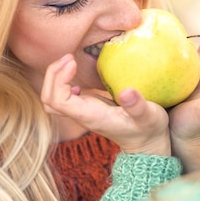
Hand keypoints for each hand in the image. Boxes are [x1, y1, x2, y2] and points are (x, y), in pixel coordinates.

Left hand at [41, 54, 170, 154]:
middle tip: (69, 57)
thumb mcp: (150, 116)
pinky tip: (76, 70)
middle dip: (53, 76)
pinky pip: (63, 94)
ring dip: (56, 77)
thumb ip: (138, 106)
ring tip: (70, 59)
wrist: (147, 143)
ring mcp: (82, 111)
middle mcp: (81, 115)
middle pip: (49, 100)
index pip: (59, 101)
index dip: (59, 80)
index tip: (73, 62)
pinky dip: (63, 79)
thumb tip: (126, 92)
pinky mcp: (86, 106)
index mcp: (91, 116)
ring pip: (53, 98)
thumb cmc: (148, 129)